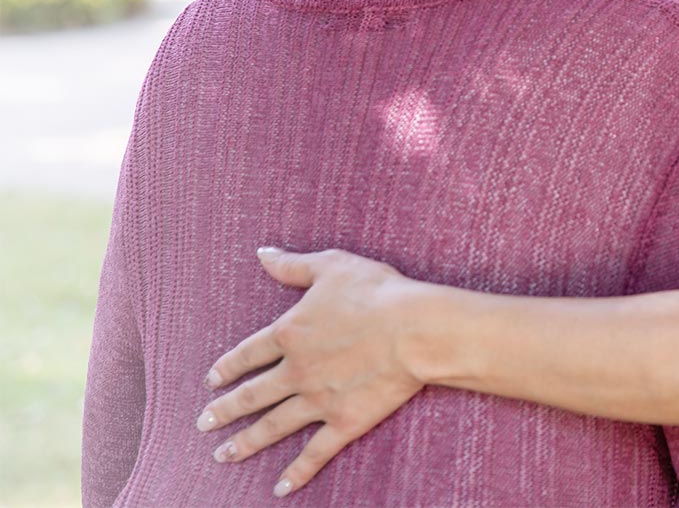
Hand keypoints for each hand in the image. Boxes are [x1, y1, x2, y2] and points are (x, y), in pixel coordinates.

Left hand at [195, 247, 431, 496]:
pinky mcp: (344, 422)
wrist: (414, 329)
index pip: (247, 355)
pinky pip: (315, 452)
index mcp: (288, 334)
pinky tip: (280, 488)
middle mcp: (295, 371)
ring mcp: (317, 400)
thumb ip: (293, 265)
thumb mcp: (332, 266)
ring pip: (273, 426)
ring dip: (246, 443)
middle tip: (203, 423)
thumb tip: (262, 253)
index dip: (226, 368)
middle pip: (251, 395)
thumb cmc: (377, 292)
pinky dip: (297, 472)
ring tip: (223, 456)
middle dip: (224, 410)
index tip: (211, 381)